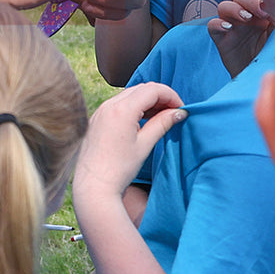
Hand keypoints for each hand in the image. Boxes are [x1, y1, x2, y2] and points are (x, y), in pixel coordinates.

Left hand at [74, 81, 185, 201]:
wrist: (93, 185)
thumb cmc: (119, 168)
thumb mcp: (144, 145)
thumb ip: (162, 124)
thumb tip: (179, 112)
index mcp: (122, 110)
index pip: (152, 90)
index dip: (170, 95)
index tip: (181, 108)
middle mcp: (109, 105)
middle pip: (141, 89)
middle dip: (161, 96)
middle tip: (174, 111)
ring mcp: (101, 110)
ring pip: (130, 94)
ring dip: (147, 100)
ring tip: (161, 116)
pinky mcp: (97, 117)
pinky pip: (119, 103)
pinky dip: (134, 106)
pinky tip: (143, 119)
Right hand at [207, 0, 273, 78]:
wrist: (264, 80)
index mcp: (263, 13)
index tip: (270, 4)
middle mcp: (247, 17)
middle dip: (248, 0)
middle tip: (260, 11)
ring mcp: (233, 27)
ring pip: (224, 6)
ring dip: (233, 9)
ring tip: (245, 18)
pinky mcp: (222, 39)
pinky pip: (213, 25)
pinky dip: (218, 23)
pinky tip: (229, 28)